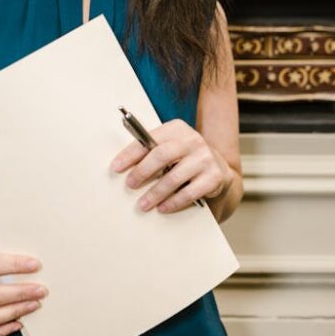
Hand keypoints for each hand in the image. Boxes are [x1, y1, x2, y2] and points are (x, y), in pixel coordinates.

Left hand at [111, 119, 231, 214]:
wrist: (218, 168)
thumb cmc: (184, 157)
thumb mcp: (170, 147)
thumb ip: (151, 149)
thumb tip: (122, 164)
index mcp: (177, 128)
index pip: (149, 139)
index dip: (130, 154)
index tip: (116, 167)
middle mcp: (193, 140)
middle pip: (162, 155)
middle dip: (142, 171)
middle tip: (130, 184)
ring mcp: (205, 158)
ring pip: (174, 177)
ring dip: (155, 193)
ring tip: (143, 204)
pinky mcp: (214, 177)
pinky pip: (189, 192)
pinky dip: (173, 202)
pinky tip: (163, 207)